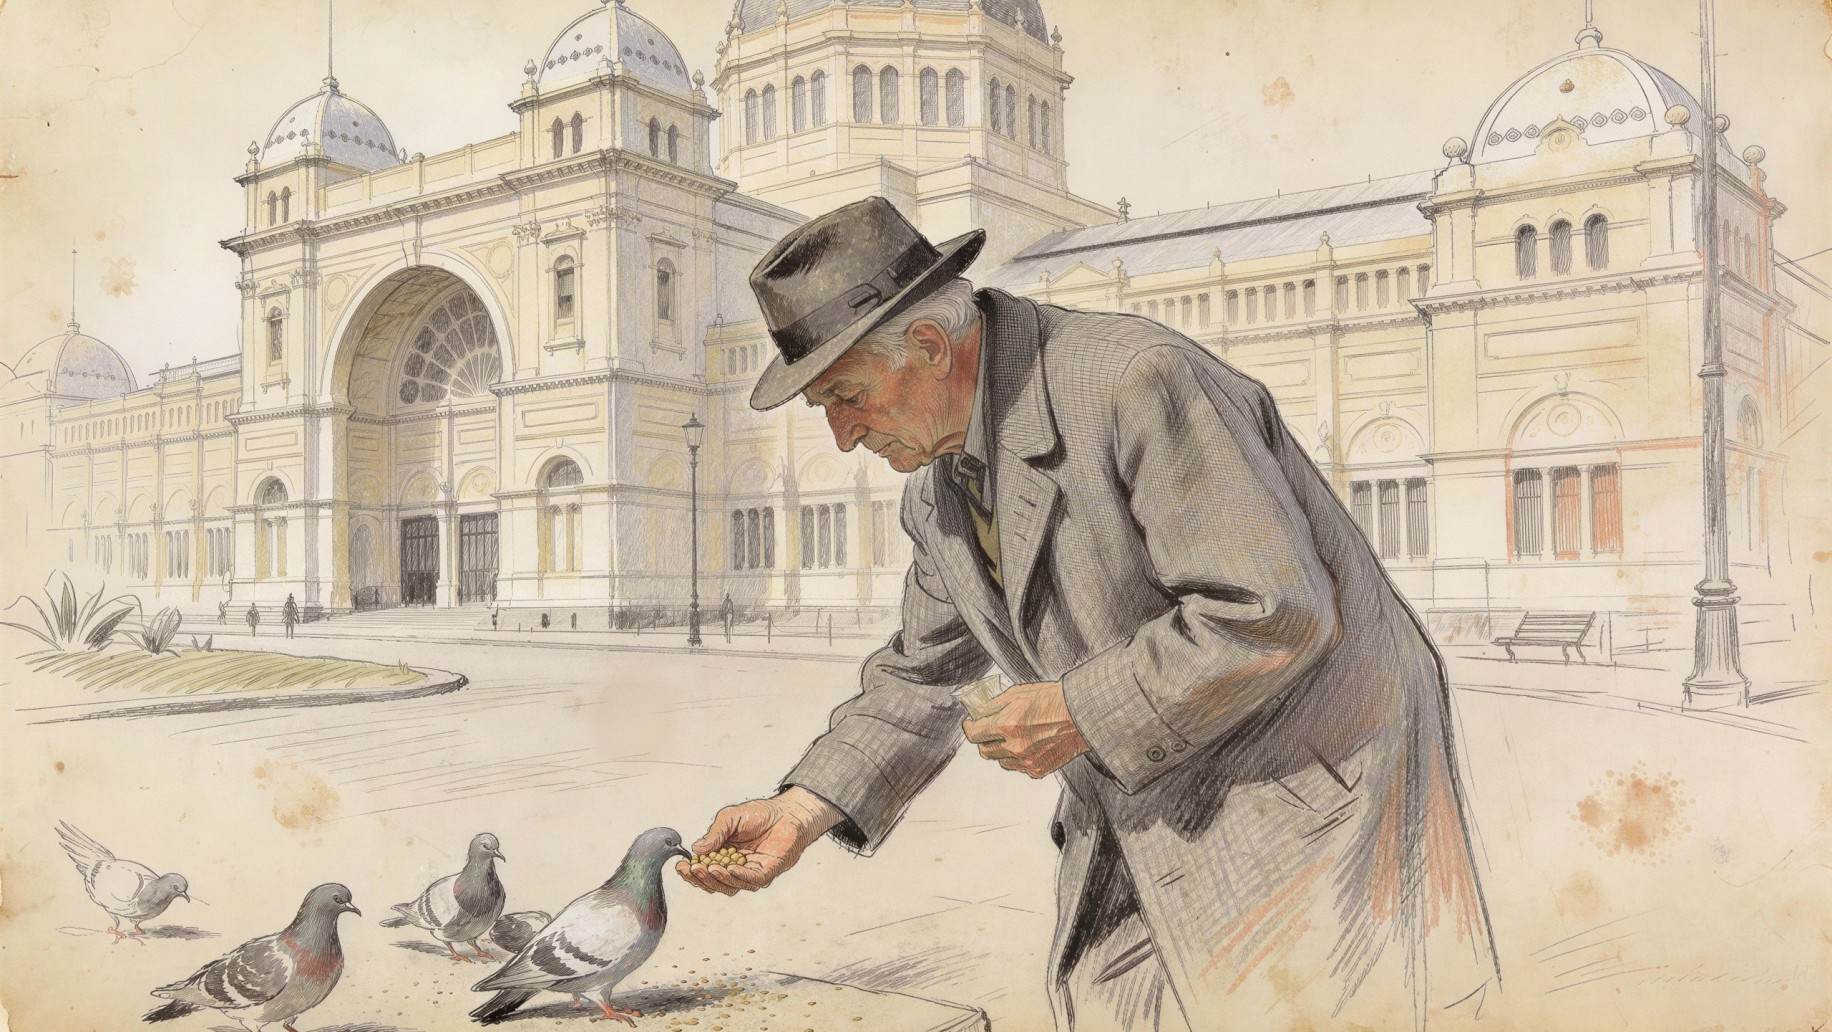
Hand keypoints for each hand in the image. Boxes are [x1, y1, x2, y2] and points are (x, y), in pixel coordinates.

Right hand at [675, 787, 841, 896]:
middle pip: (714, 883)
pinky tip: (730, 869)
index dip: (691, 871)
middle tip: (695, 868)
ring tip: (711, 868)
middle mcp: (735, 868)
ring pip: (730, 886)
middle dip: (701, 878)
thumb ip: (715, 833)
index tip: (681, 866)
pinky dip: (739, 876)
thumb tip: (696, 849)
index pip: (703, 870)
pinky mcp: (766, 873)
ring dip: (718, 879)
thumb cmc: (759, 815)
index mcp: (723, 857)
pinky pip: (751, 880)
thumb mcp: (730, 818)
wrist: (787, 813)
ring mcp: (750, 873)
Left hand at [962, 680, 1087, 778]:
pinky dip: (1018, 758)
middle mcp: (1014, 747)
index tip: (972, 723)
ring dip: (1001, 749)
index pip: (974, 733)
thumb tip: (974, 713)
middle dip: (984, 738)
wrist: (1082, 715)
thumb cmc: (1051, 700)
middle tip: (992, 728)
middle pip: (984, 750)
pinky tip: (1030, 744)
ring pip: (1000, 760)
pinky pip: (1017, 767)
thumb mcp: (1017, 694)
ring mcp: (1026, 761)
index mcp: (1006, 726)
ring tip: (1016, 735)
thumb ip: (991, 706)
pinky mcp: (1037, 770)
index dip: (971, 726)